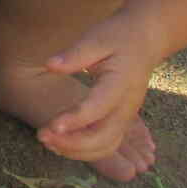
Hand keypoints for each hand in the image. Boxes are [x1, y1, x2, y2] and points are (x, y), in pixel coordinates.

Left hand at [37, 16, 156, 162]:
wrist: (145, 41)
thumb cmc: (118, 37)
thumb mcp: (96, 38)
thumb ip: (75, 54)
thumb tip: (50, 66)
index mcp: (121, 83)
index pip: (98, 107)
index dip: (75, 119)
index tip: (51, 126)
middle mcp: (126, 106)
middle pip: (104, 137)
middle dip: (72, 143)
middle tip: (41, 136)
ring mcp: (126, 116)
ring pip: (106, 146)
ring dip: (77, 151)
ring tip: (47, 141)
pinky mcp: (121, 121)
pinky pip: (106, 143)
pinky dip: (85, 150)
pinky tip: (61, 143)